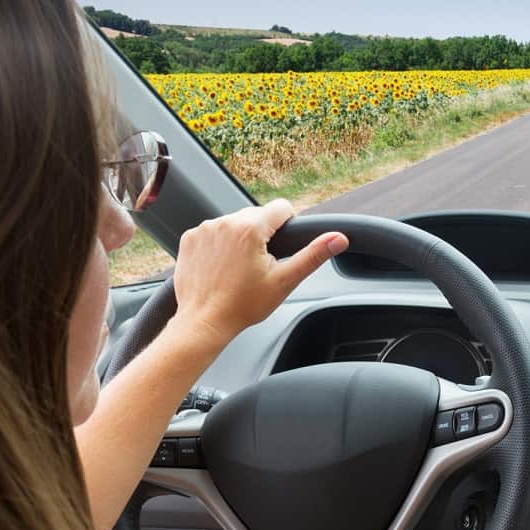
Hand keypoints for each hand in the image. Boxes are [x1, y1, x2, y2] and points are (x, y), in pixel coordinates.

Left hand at [170, 199, 347, 345]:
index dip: (288, 226)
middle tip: (259, 266)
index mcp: (251, 228)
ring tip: (238, 269)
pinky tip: (221, 268)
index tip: (281, 247)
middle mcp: (225, 222)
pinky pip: (213, 232)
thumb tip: (339, 238)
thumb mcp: (284, 281)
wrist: (203, 322)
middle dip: (262, 235)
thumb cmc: (242, 306)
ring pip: (234, 223)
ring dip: (240, 239)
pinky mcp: (190, 238)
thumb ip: (313, 255)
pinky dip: (219, 245)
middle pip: (257, 216)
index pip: (281, 207)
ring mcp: (204, 229)